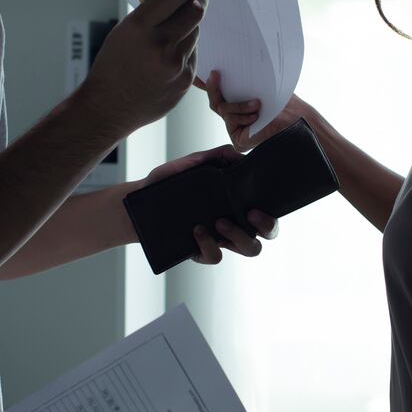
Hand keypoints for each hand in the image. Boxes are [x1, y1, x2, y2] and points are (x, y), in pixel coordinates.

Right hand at [79, 0, 207, 133]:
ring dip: (191, 25)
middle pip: (195, 12)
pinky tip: (171, 53)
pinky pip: (193, 55)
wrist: (108, 108)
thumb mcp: (123, 31)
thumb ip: (150, 14)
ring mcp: (175, 64)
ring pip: (195, 33)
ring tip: (179, 25)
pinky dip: (186, 48)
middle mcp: (160, 44)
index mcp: (139, 27)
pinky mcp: (185, 80)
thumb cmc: (112, 66)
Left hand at [141, 147, 278, 262]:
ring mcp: (219, 239)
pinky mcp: (201, 251)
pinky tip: (197, 230)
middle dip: (266, 227)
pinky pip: (215, 256)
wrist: (139, 200)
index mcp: (236, 204)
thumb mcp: (193, 162)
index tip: (257, 206)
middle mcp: (233, 224)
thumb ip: (218, 155)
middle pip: (264, 235)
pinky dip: (209, 245)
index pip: (266, 213)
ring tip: (219, 222)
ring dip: (239, 237)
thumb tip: (242, 156)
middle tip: (249, 214)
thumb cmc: (169, 182)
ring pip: (248, 249)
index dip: (271, 215)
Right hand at [196, 72, 304, 151]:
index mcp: (242, 103)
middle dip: (213, 88)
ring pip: (223, 110)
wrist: (297, 118)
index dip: (208, 84)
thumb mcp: (260, 83)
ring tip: (256, 104)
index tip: (199, 73)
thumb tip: (229, 62)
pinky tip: (256, 115)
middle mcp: (237, 116)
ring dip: (238, 105)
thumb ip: (242, 78)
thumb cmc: (284, 101)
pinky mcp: (239, 140)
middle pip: (215, 101)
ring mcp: (237, 129)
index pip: (220, 93)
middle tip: (215, 74)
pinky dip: (242, 115)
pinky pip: (230, 121)